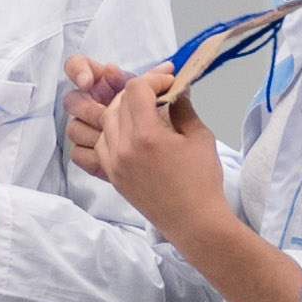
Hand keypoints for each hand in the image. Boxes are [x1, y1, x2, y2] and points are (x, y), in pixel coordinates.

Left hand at [65, 57, 226, 237]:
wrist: (193, 222)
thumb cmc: (201, 181)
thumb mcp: (199, 137)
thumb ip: (183, 108)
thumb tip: (176, 89)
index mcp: (146, 136)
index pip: (135, 89)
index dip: (153, 79)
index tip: (168, 82)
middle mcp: (123, 148)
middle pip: (119, 102)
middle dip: (139, 92)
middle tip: (159, 93)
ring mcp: (113, 163)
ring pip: (106, 121)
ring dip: (123, 110)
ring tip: (144, 112)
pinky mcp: (112, 176)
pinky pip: (100, 144)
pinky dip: (112, 132)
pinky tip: (130, 133)